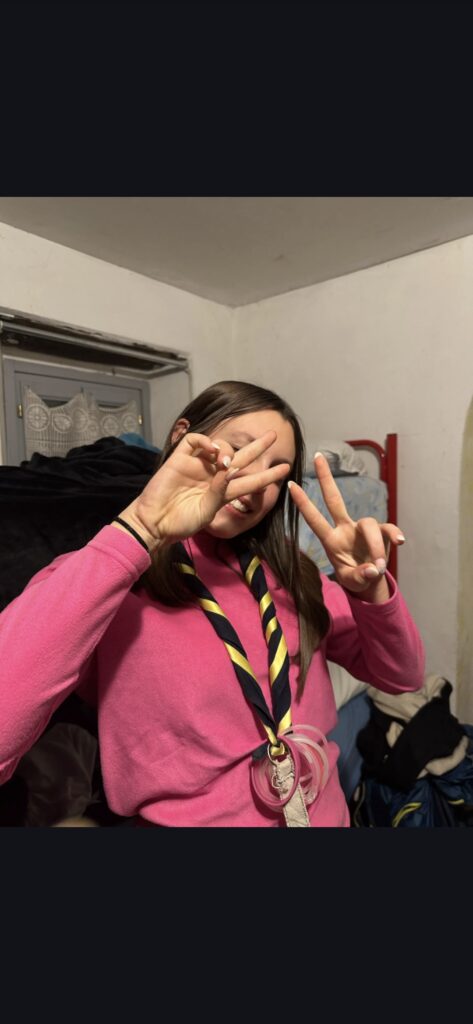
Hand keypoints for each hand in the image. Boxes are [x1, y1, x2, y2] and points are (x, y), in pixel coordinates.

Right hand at [115, 430, 290, 549]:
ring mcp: (197, 465)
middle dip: (258, 447)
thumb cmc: (181, 523)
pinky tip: (211, 450)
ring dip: (227, 449)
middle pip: (241, 457)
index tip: (286, 468)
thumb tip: (229, 470)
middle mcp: (213, 476)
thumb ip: (219, 493)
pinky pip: (196, 440)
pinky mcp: (180, 458)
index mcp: (223, 492)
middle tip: (274, 435)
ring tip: (224, 461)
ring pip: (220, 446)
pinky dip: (206, 440)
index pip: (251, 481)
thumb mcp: (207, 513)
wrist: (154, 522)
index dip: (268, 475)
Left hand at [287, 453, 404, 596]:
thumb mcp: (352, 581)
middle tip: (317, 456)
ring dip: (374, 546)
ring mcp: (362, 529)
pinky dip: (394, 534)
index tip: (290, 485)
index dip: (303, 504)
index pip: (314, 519)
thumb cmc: (355, 578)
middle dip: (325, 478)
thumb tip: (373, 569)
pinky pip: (388, 529)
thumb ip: (360, 576)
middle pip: (334, 500)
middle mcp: (345, 529)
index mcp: (331, 541)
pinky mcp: (381, 533)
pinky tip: (399, 542)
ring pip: (368, 523)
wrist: (371, 581)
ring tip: (377, 567)